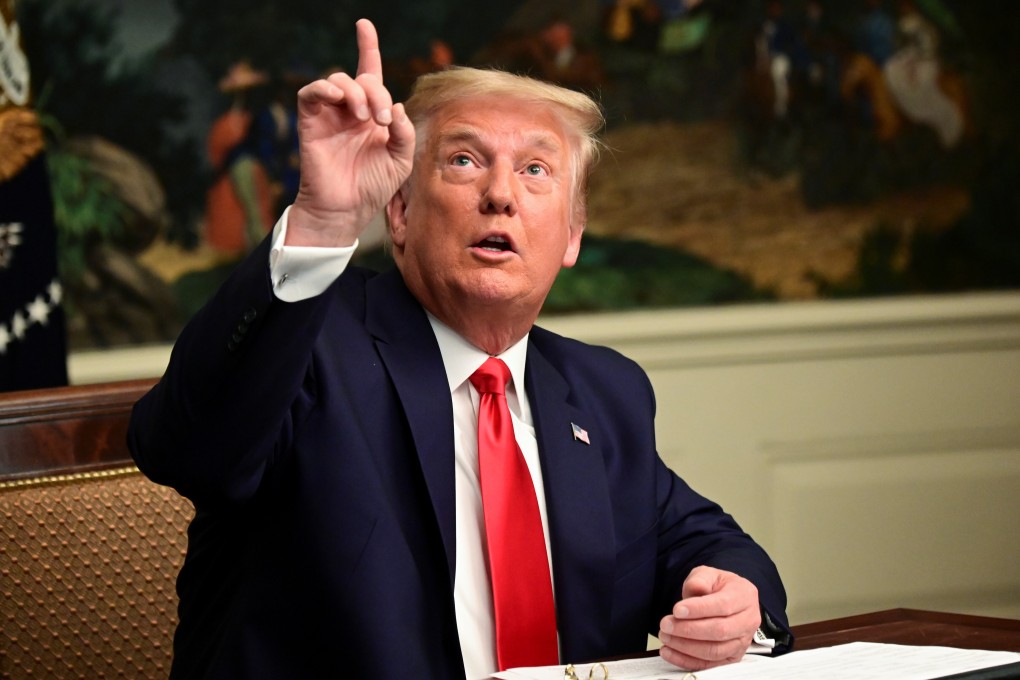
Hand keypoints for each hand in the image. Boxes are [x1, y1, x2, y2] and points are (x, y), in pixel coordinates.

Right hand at [288, 18, 415, 246]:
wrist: (346, 210)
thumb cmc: (372, 187)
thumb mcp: (400, 160)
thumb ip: (403, 132)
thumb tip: (397, 106)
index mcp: (373, 115)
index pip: (370, 74)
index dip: (368, 48)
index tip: (364, 25)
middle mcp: (350, 111)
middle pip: (362, 78)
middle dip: (376, 92)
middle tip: (382, 119)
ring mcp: (330, 115)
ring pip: (338, 80)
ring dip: (356, 92)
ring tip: (365, 118)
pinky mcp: (311, 123)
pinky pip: (311, 93)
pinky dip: (324, 88)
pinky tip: (340, 100)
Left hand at [657, 566, 761, 670]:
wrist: (727, 599)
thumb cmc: (717, 587)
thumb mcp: (708, 574)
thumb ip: (700, 579)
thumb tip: (696, 588)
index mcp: (744, 595)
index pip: (723, 605)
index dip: (699, 609)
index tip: (677, 610)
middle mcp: (748, 620)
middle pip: (720, 631)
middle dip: (689, 630)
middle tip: (666, 625)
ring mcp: (743, 641)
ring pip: (715, 651)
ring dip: (686, 647)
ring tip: (666, 637)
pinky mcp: (732, 657)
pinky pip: (710, 664)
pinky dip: (687, 661)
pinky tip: (670, 652)